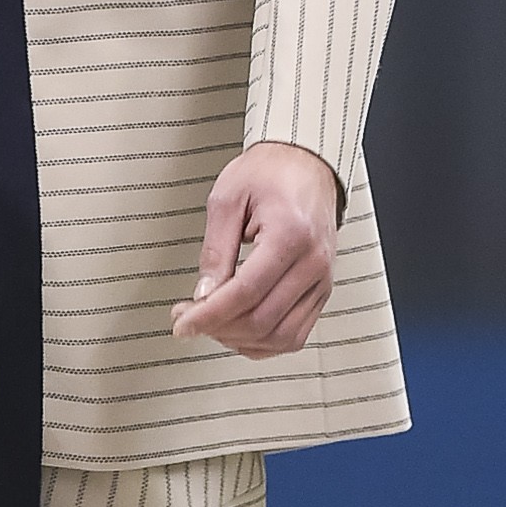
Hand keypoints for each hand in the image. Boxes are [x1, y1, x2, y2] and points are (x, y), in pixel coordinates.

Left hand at [171, 143, 339, 358]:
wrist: (306, 163)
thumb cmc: (270, 172)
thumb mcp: (227, 199)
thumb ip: (215, 250)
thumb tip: (203, 295)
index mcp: (291, 235)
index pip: (245, 293)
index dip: (208, 316)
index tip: (183, 324)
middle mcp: (313, 262)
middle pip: (262, 320)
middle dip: (218, 328)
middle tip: (189, 319)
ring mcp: (322, 279)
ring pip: (281, 337)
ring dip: (240, 340)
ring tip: (213, 324)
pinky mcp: (322, 289)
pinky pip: (296, 334)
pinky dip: (264, 343)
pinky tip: (239, 331)